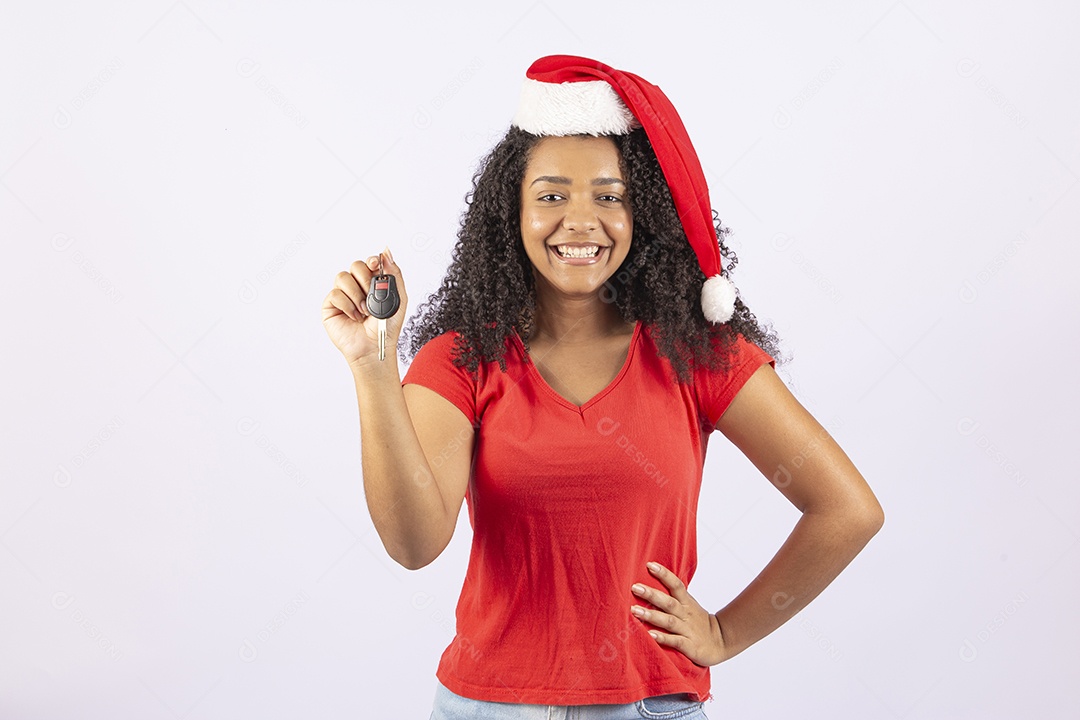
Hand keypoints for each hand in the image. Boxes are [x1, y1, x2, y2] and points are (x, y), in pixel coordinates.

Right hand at [321, 247, 408, 366]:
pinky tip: (354, 317)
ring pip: (342, 277)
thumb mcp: (398, 299)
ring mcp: (343, 294)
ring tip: (365, 311)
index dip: (372, 260)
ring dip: (356, 294)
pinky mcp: (331, 305)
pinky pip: (335, 293)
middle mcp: (356, 286)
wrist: (374, 347)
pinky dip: (347, 305)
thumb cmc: (386, 327)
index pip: (369, 262)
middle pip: (355, 265)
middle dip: (365, 279)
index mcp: (372, 282)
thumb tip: (386, 252)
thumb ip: (394, 274)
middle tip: (372, 296)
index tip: (376, 265)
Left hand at [630, 561, 728, 666]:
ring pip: (669, 621)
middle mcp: (686, 614)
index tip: (650, 565)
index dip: (664, 574)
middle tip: (635, 587)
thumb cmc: (699, 623)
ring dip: (651, 615)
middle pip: (668, 602)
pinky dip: (663, 638)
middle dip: (651, 594)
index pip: (676, 585)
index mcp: (686, 603)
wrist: (722, 642)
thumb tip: (649, 585)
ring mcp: (688, 630)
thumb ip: (673, 597)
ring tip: (635, 610)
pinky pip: (675, 641)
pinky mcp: (690, 646)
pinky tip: (650, 635)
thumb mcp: (689, 606)